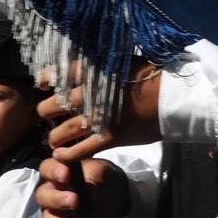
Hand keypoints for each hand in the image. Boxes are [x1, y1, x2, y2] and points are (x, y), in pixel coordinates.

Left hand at [37, 61, 162, 163]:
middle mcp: (89, 95)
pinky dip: (67, 155)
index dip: (46, 79)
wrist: (173, 97)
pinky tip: (62, 155)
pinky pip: (79, 150)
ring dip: (54, 138)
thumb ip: (99, 66)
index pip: (57, 74)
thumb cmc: (151, 76)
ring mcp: (97, 118)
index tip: (44, 85)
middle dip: (46, 113)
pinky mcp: (108, 138)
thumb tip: (83, 69)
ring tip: (54, 140)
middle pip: (52, 106)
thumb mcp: (122, 61)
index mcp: (92, 72)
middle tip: (48, 116)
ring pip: (61, 132)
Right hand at [37, 158, 130, 217]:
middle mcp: (52, 191)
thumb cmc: (104, 178)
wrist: (115, 197)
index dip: (55, 171)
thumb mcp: (103, 172)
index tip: (67, 175)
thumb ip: (93, 177)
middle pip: (44, 195)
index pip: (48, 168)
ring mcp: (55, 211)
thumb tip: (87, 187)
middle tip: (75, 202)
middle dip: (58, 200)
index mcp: (60, 171)